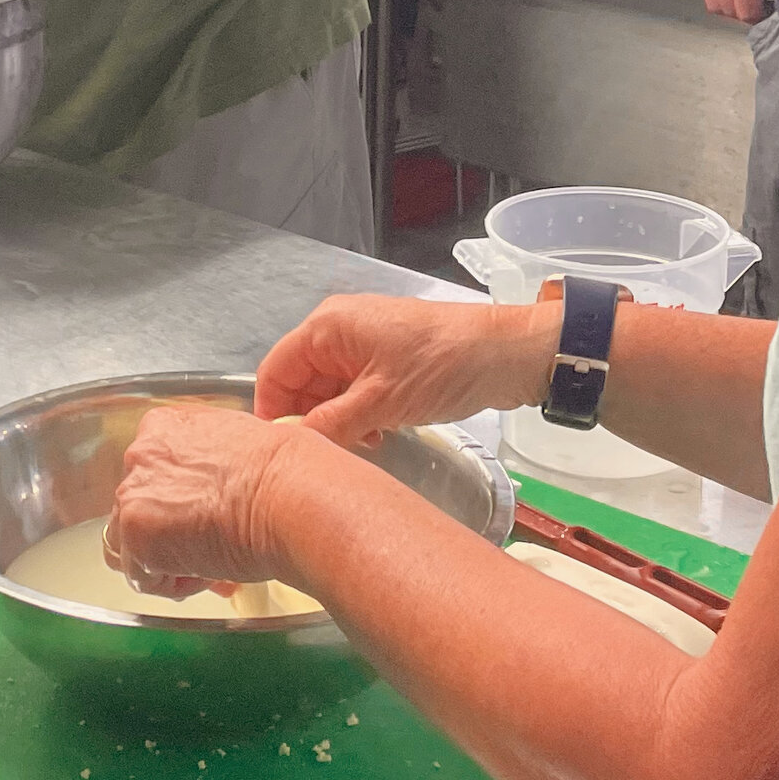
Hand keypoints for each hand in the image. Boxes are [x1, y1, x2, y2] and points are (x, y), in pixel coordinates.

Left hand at [106, 402, 299, 596]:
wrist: (293, 498)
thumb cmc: (287, 473)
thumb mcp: (243, 444)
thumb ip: (213, 463)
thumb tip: (221, 488)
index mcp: (165, 426)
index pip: (153, 474)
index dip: (181, 505)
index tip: (206, 519)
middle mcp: (141, 454)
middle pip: (139, 507)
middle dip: (172, 535)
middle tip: (211, 549)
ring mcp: (134, 494)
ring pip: (132, 543)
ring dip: (166, 560)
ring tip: (210, 566)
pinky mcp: (137, 535)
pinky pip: (143, 576)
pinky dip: (172, 584)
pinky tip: (207, 575)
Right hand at [256, 293, 558, 447]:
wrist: (505, 354)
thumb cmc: (442, 366)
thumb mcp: (381, 401)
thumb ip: (330, 424)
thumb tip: (293, 446)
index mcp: (326, 327)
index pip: (274, 371)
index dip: (273, 412)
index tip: (282, 451)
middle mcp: (337, 330)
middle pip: (299, 382)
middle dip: (310, 419)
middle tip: (332, 452)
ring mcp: (362, 344)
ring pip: (327, 390)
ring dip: (337, 421)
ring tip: (364, 444)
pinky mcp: (385, 360)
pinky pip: (353, 390)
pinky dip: (358, 415)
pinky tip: (378, 435)